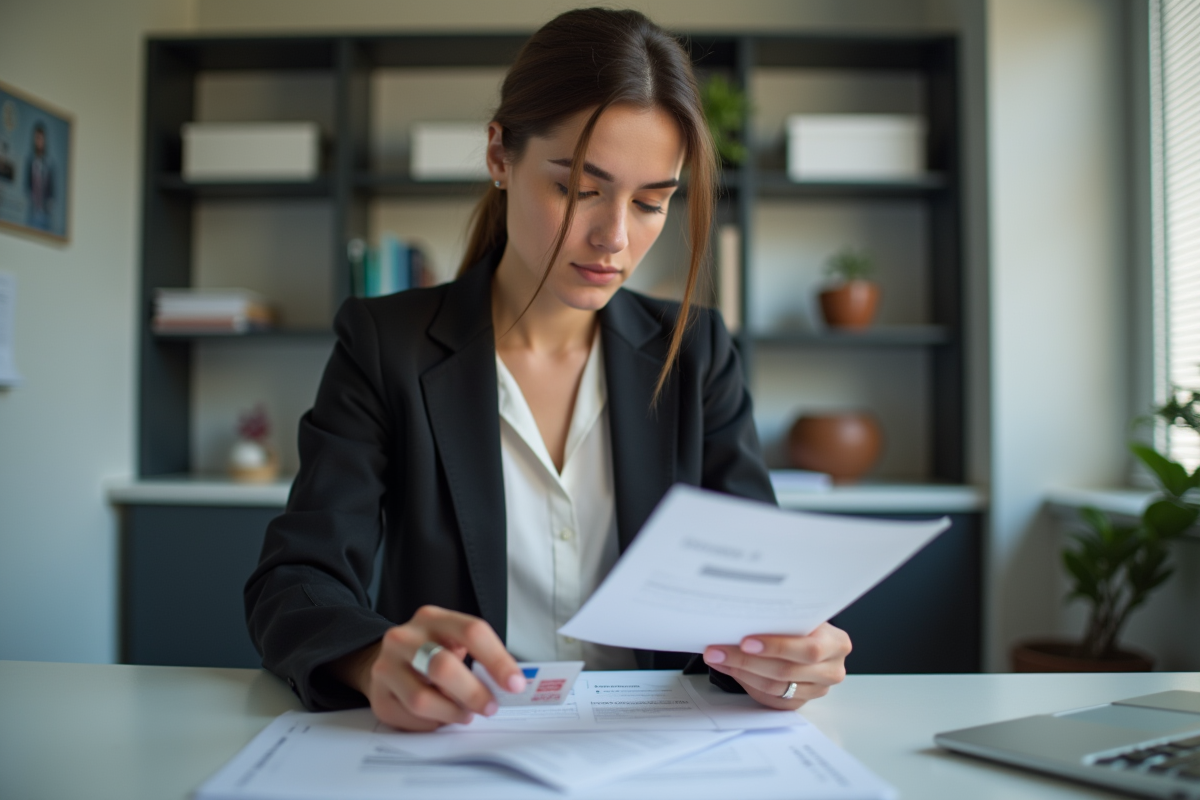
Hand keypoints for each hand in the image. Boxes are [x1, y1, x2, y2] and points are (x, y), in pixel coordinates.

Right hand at [333, 605, 525, 730]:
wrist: (383, 659)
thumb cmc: (429, 651)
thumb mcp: (453, 641)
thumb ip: (479, 656)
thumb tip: (511, 684)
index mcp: (432, 619)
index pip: (471, 632)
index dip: (497, 660)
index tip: (515, 684)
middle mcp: (404, 638)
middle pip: (443, 667)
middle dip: (473, 693)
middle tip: (490, 707)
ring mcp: (386, 666)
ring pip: (422, 699)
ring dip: (452, 713)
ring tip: (464, 714)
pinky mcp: (377, 695)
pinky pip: (409, 718)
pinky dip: (432, 723)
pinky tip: (438, 716)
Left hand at [702, 623, 850, 709]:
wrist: (810, 639)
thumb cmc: (804, 624)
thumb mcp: (802, 616)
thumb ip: (783, 619)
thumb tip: (741, 618)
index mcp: (837, 644)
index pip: (808, 650)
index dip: (776, 647)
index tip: (746, 642)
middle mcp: (832, 670)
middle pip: (786, 672)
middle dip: (747, 661)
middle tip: (719, 651)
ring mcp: (817, 690)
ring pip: (774, 687)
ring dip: (741, 672)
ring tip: (718, 658)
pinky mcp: (800, 702)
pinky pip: (770, 698)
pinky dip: (746, 683)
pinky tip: (729, 668)